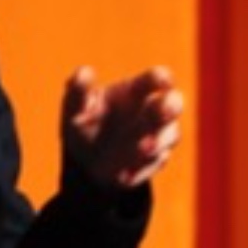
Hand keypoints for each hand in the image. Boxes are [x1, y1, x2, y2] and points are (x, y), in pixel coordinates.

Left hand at [61, 65, 183, 188]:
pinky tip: (123, 175)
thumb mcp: (74, 106)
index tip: (161, 80)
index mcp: (135, 90)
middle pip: (173, 103)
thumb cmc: (83, 120)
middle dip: (171, 106)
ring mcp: (157, 136)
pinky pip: (154, 164)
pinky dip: (140, 169)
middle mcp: (151, 110)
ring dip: (157, 142)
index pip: (155, 79)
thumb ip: (78, 89)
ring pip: (169, 135)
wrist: (84, 159)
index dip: (161, 78)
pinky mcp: (154, 161)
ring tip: (141, 148)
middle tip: (163, 111)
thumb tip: (84, 72)